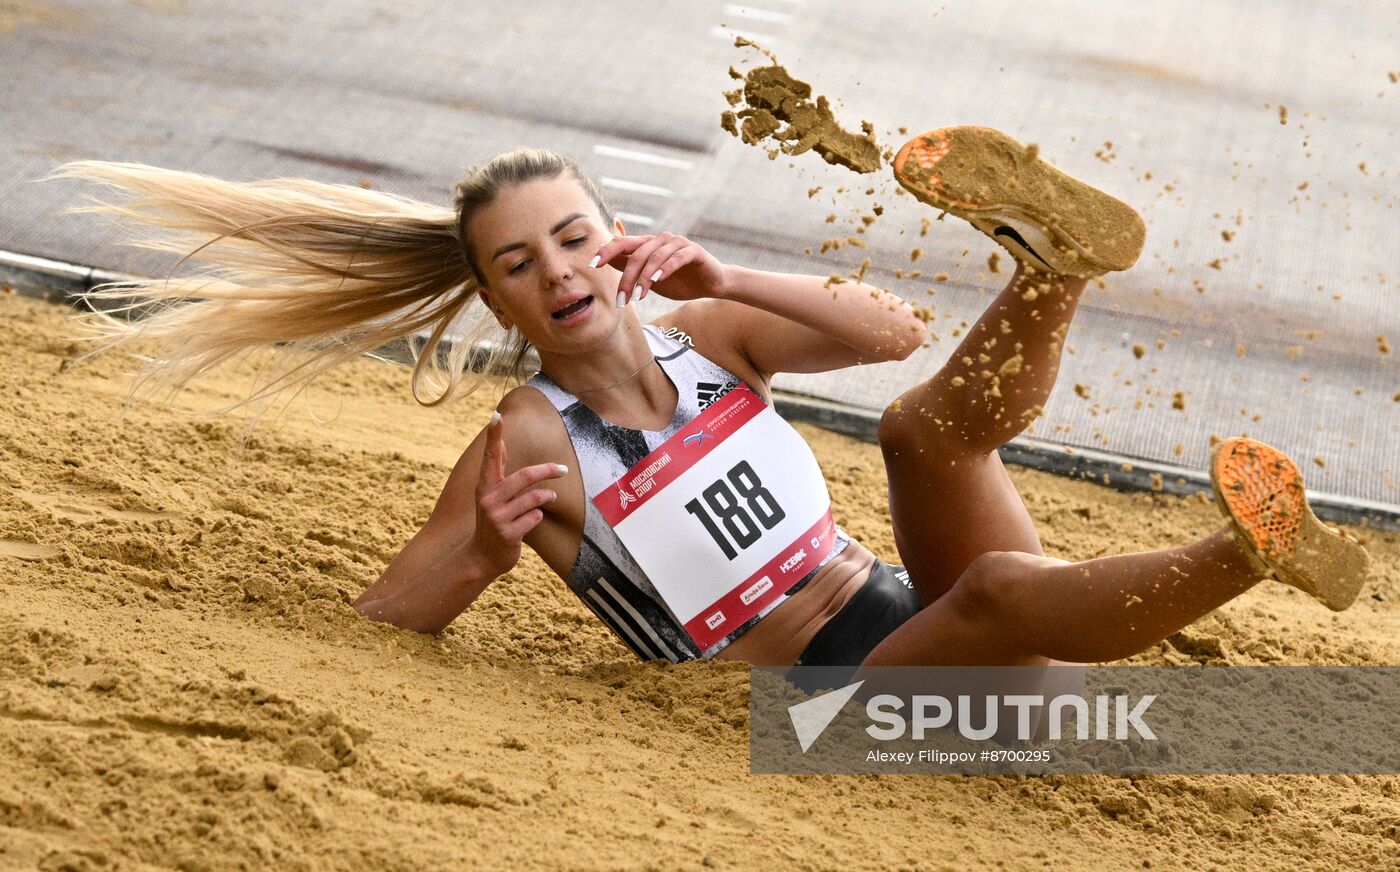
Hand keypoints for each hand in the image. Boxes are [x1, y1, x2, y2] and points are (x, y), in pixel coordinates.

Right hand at [471, 412, 567, 574]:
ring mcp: (498, 518)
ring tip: (549, 497)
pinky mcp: (508, 534)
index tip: (497, 415)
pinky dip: (538, 517)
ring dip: (547, 497)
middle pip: (525, 476)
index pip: (490, 457)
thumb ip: (496, 471)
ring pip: (535, 498)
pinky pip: (536, 517)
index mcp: (484, 486)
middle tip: (564, 468)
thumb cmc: (491, 521)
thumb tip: (500, 443)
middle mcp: (488, 499)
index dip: (493, 436)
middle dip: (548, 470)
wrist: (482, 557)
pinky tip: (529, 523)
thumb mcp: (489, 495)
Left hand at [591, 231, 730, 304]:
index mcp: (648, 245)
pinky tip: (657, 280)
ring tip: (638, 297)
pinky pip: (676, 257)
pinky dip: (665, 268)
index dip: (606, 251)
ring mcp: (677, 243)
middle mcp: (661, 240)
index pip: (622, 243)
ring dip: (643, 278)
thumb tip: (605, 259)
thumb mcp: (649, 278)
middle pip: (636, 254)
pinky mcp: (693, 251)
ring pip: (654, 257)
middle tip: (621, 301)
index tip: (592, 265)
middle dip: (626, 278)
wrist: (711, 284)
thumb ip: (630, 266)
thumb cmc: (679, 281)